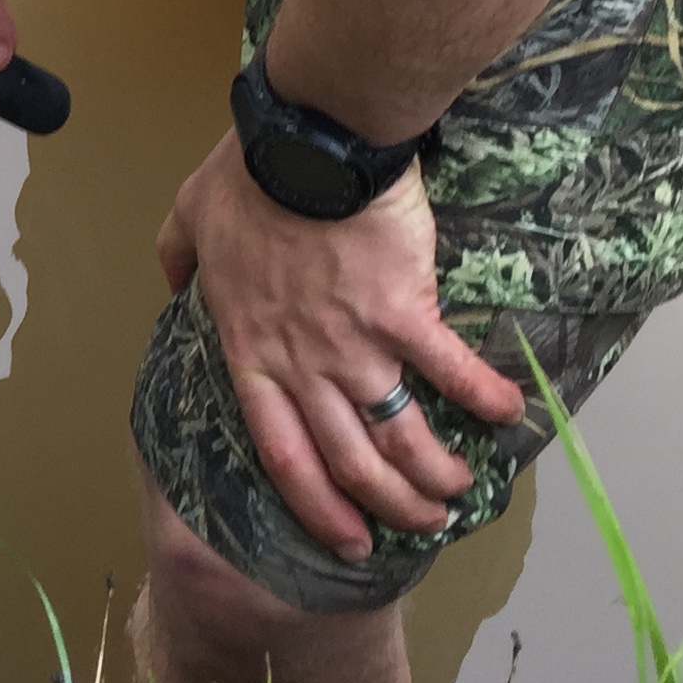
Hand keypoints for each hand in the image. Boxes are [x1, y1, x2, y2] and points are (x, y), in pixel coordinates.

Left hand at [160, 137, 526, 555]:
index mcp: (254, 351)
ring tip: (459, 488)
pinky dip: (486, 397)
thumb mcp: (189, 215)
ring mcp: (356, 345)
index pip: (284, 455)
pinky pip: (453, 371)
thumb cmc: (247, 174)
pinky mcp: (406, 314)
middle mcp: (306, 366)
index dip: (317, 507)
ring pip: (402, 435)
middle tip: (423, 522)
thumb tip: (173, 279)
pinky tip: (510, 415)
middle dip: (391, 506)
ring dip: (435, 472)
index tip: (347, 539)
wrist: (306, 143)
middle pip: (351, 462)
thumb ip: (177, 255)